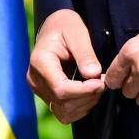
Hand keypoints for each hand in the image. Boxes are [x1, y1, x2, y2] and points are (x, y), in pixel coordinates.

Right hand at [26, 9, 105, 124]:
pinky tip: (89, 92)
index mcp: (39, 62)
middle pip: (62, 103)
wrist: (55, 27)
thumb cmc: (66, 26)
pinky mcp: (46, 95)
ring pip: (63, 112)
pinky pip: (63, 112)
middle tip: (103, 81)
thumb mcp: (77, 32)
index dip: (83, 91)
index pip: (60, 89)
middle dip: (87, 97)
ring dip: (85, 104)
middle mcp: (35, 79)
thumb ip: (85, 54)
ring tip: (97, 86)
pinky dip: (80, 107)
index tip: (101, 83)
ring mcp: (39, 89)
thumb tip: (93, 75)